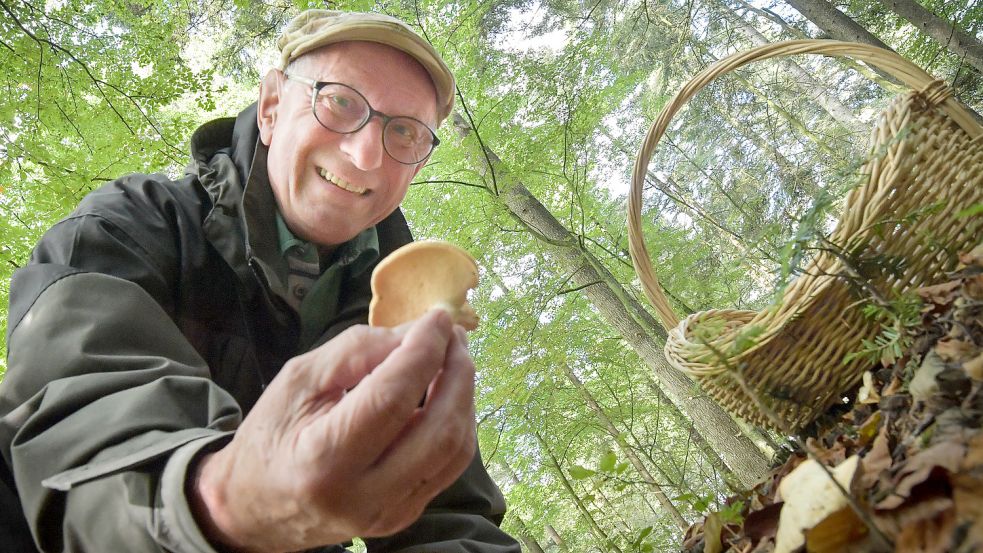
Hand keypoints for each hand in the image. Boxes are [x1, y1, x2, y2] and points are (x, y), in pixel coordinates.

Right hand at [189, 309, 476, 552]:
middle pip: (438, 431)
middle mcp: (363, 497)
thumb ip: (356, 352)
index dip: (423, 352)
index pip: (391, 399)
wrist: (254, 510)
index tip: (439, 317)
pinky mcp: (404, 516)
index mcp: (323, 461)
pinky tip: (444, 394)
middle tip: (454, 335)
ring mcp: (388, 514)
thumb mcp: (298, 381)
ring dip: (464, 397)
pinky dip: (456, 423)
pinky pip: (449, 466)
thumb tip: (416, 333)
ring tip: (453, 358)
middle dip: (457, 373)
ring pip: (454, 451)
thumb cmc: (269, 437)